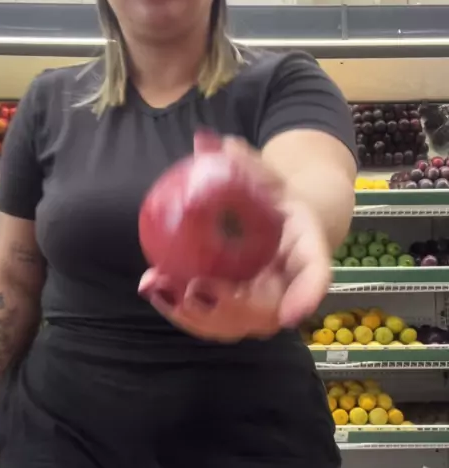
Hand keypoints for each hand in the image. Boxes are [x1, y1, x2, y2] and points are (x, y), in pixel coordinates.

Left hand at [138, 134, 331, 340]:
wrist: (277, 222)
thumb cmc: (271, 196)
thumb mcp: (262, 172)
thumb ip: (241, 161)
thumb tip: (207, 142)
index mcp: (305, 249)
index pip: (315, 276)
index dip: (306, 297)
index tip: (291, 314)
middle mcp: (287, 286)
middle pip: (266, 313)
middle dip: (229, 309)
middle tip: (194, 288)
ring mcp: (260, 305)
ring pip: (233, 325)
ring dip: (193, 314)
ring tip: (158, 286)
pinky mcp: (233, 313)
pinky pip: (209, 321)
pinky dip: (179, 310)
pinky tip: (152, 287)